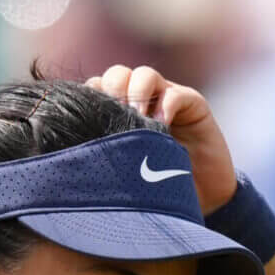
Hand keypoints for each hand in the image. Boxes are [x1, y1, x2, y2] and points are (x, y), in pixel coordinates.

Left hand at [87, 65, 235, 214]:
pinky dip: (166, 106)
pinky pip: (176, 94)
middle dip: (112, 89)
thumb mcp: (124, 170)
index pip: (97, 88)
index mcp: (119, 112)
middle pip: (118, 74)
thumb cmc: (156, 188)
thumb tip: (73, 147)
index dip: (91, 96)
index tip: (89, 118)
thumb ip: (104, 153)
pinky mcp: (193, 105)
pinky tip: (162, 126)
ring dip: (137, 92)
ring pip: (145, 75)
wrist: (200, 199)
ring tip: (137, 117)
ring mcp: (167, 100)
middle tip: (115, 115)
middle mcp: (142, 100)